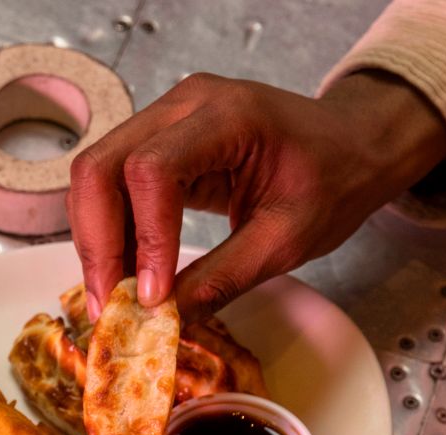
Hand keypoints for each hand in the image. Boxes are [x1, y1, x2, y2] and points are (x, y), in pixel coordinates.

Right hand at [67, 71, 445, 320]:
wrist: (352, 145)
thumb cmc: (334, 179)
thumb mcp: (288, 239)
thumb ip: (224, 278)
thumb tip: (164, 319)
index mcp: (228, 116)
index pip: (152, 170)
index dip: (143, 237)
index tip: (152, 296)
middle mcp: (183, 105)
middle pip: (100, 168)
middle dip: (97, 243)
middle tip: (108, 303)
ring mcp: (164, 118)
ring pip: (94, 177)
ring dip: (96, 241)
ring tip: (114, 295)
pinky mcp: (156, 140)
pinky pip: (110, 185)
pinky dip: (111, 233)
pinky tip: (128, 272)